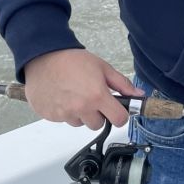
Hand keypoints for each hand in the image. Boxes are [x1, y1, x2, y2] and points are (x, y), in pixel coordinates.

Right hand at [24, 49, 144, 129]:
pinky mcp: (51, 117)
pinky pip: (65, 120)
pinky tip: (64, 96)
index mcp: (97, 97)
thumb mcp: (103, 68)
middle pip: (98, 124)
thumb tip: (138, 94)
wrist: (44, 58)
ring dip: (81, 114)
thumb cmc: (73, 61)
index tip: (117, 109)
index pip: (119, 120)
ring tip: (76, 95)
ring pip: (81, 123)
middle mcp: (81, 109)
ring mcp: (65, 115)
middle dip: (99, 114)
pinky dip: (66, 112)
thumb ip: (122, 84)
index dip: (121, 114)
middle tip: (93, 97)